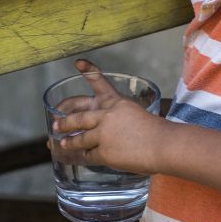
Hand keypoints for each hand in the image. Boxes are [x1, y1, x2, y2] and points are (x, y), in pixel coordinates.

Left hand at [53, 59, 164, 173]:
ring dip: (68, 143)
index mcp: (116, 102)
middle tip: (56, 124)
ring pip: (79, 138)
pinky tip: (81, 158)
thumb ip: (117, 118)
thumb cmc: (156, 132)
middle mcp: (107, 114)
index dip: (88, 71)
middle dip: (65, 121)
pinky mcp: (104, 151)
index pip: (99, 82)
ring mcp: (103, 133)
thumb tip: (101, 128)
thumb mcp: (135, 114)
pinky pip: (88, 155)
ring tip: (61, 144)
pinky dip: (84, 157)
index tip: (79, 63)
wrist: (164, 145)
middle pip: (78, 116)